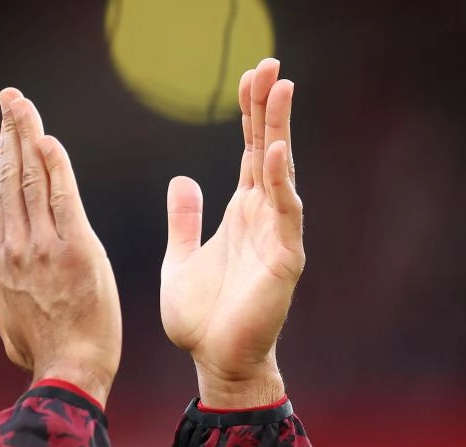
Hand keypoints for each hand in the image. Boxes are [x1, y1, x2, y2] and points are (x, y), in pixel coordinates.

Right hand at [0, 89, 121, 406]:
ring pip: (33, 180)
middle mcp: (17, 248)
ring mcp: (43, 247)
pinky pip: (63, 198)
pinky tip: (48, 139)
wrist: (69, 372)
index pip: (3, 199)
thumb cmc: (43, 354)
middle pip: (12, 178)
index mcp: (3, 262)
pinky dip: (55, 167)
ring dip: (28, 136)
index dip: (4, 159)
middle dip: (10, 133)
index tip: (6, 133)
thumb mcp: (9, 324)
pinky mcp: (75, 250)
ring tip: (23, 104)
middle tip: (11, 98)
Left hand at [160, 58, 303, 408]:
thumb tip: (183, 181)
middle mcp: (263, 217)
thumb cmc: (201, 318)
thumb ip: (184, 220)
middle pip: (270, 150)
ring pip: (282, 173)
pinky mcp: (284, 261)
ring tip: (280, 90)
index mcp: (241, 213)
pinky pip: (284, 215)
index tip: (250, 76)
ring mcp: (277, 236)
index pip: (250, 151)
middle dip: (270, 108)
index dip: (252, 114)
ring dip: (280, 132)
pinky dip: (280, 184)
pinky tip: (274, 154)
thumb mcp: (180, 259)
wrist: (214, 362)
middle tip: (271, 64)